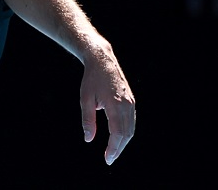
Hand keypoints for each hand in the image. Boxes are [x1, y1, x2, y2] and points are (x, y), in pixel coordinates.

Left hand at [79, 41, 135, 164]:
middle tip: (109, 159)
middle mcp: (126, 104)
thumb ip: (87, 120)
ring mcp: (130, 102)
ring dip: (123, 142)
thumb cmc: (92, 79)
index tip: (107, 159)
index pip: (117, 133)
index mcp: (115, 105)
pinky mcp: (131, 100)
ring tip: (113, 151)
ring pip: (131, 128)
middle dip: (119, 148)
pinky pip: (131, 120)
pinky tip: (119, 137)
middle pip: (126, 133)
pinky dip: (127, 132)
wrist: (102, 60)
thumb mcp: (85, 99)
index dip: (113, 148)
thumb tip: (88, 139)